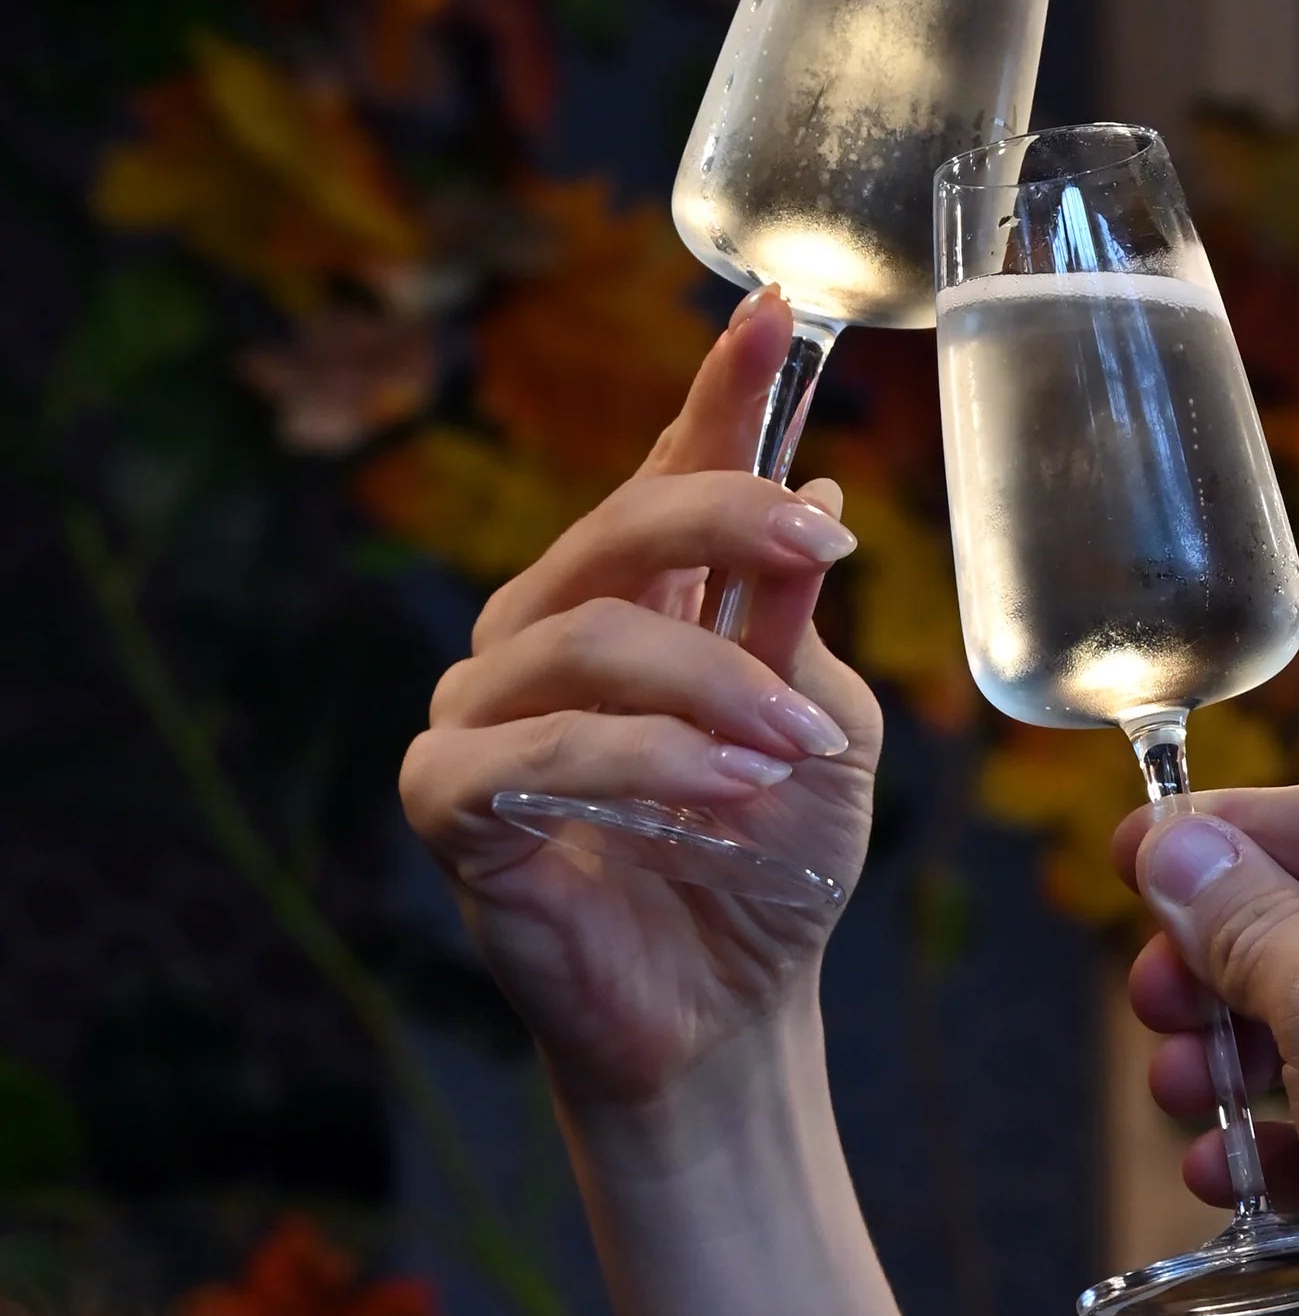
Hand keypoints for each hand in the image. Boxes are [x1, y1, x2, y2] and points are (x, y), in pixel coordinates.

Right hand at [400, 290, 879, 1107]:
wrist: (730, 1012)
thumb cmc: (772, 860)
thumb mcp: (819, 723)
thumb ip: (794, 617)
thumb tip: (818, 484)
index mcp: (640, 596)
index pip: (671, 467)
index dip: (719, 386)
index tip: (776, 303)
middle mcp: (547, 629)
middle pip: (620, 523)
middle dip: (729, 517)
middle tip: (831, 543)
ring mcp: (486, 709)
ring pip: (587, 634)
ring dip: (714, 681)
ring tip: (798, 746)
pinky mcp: (450, 800)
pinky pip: (540, 748)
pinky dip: (649, 757)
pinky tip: (729, 788)